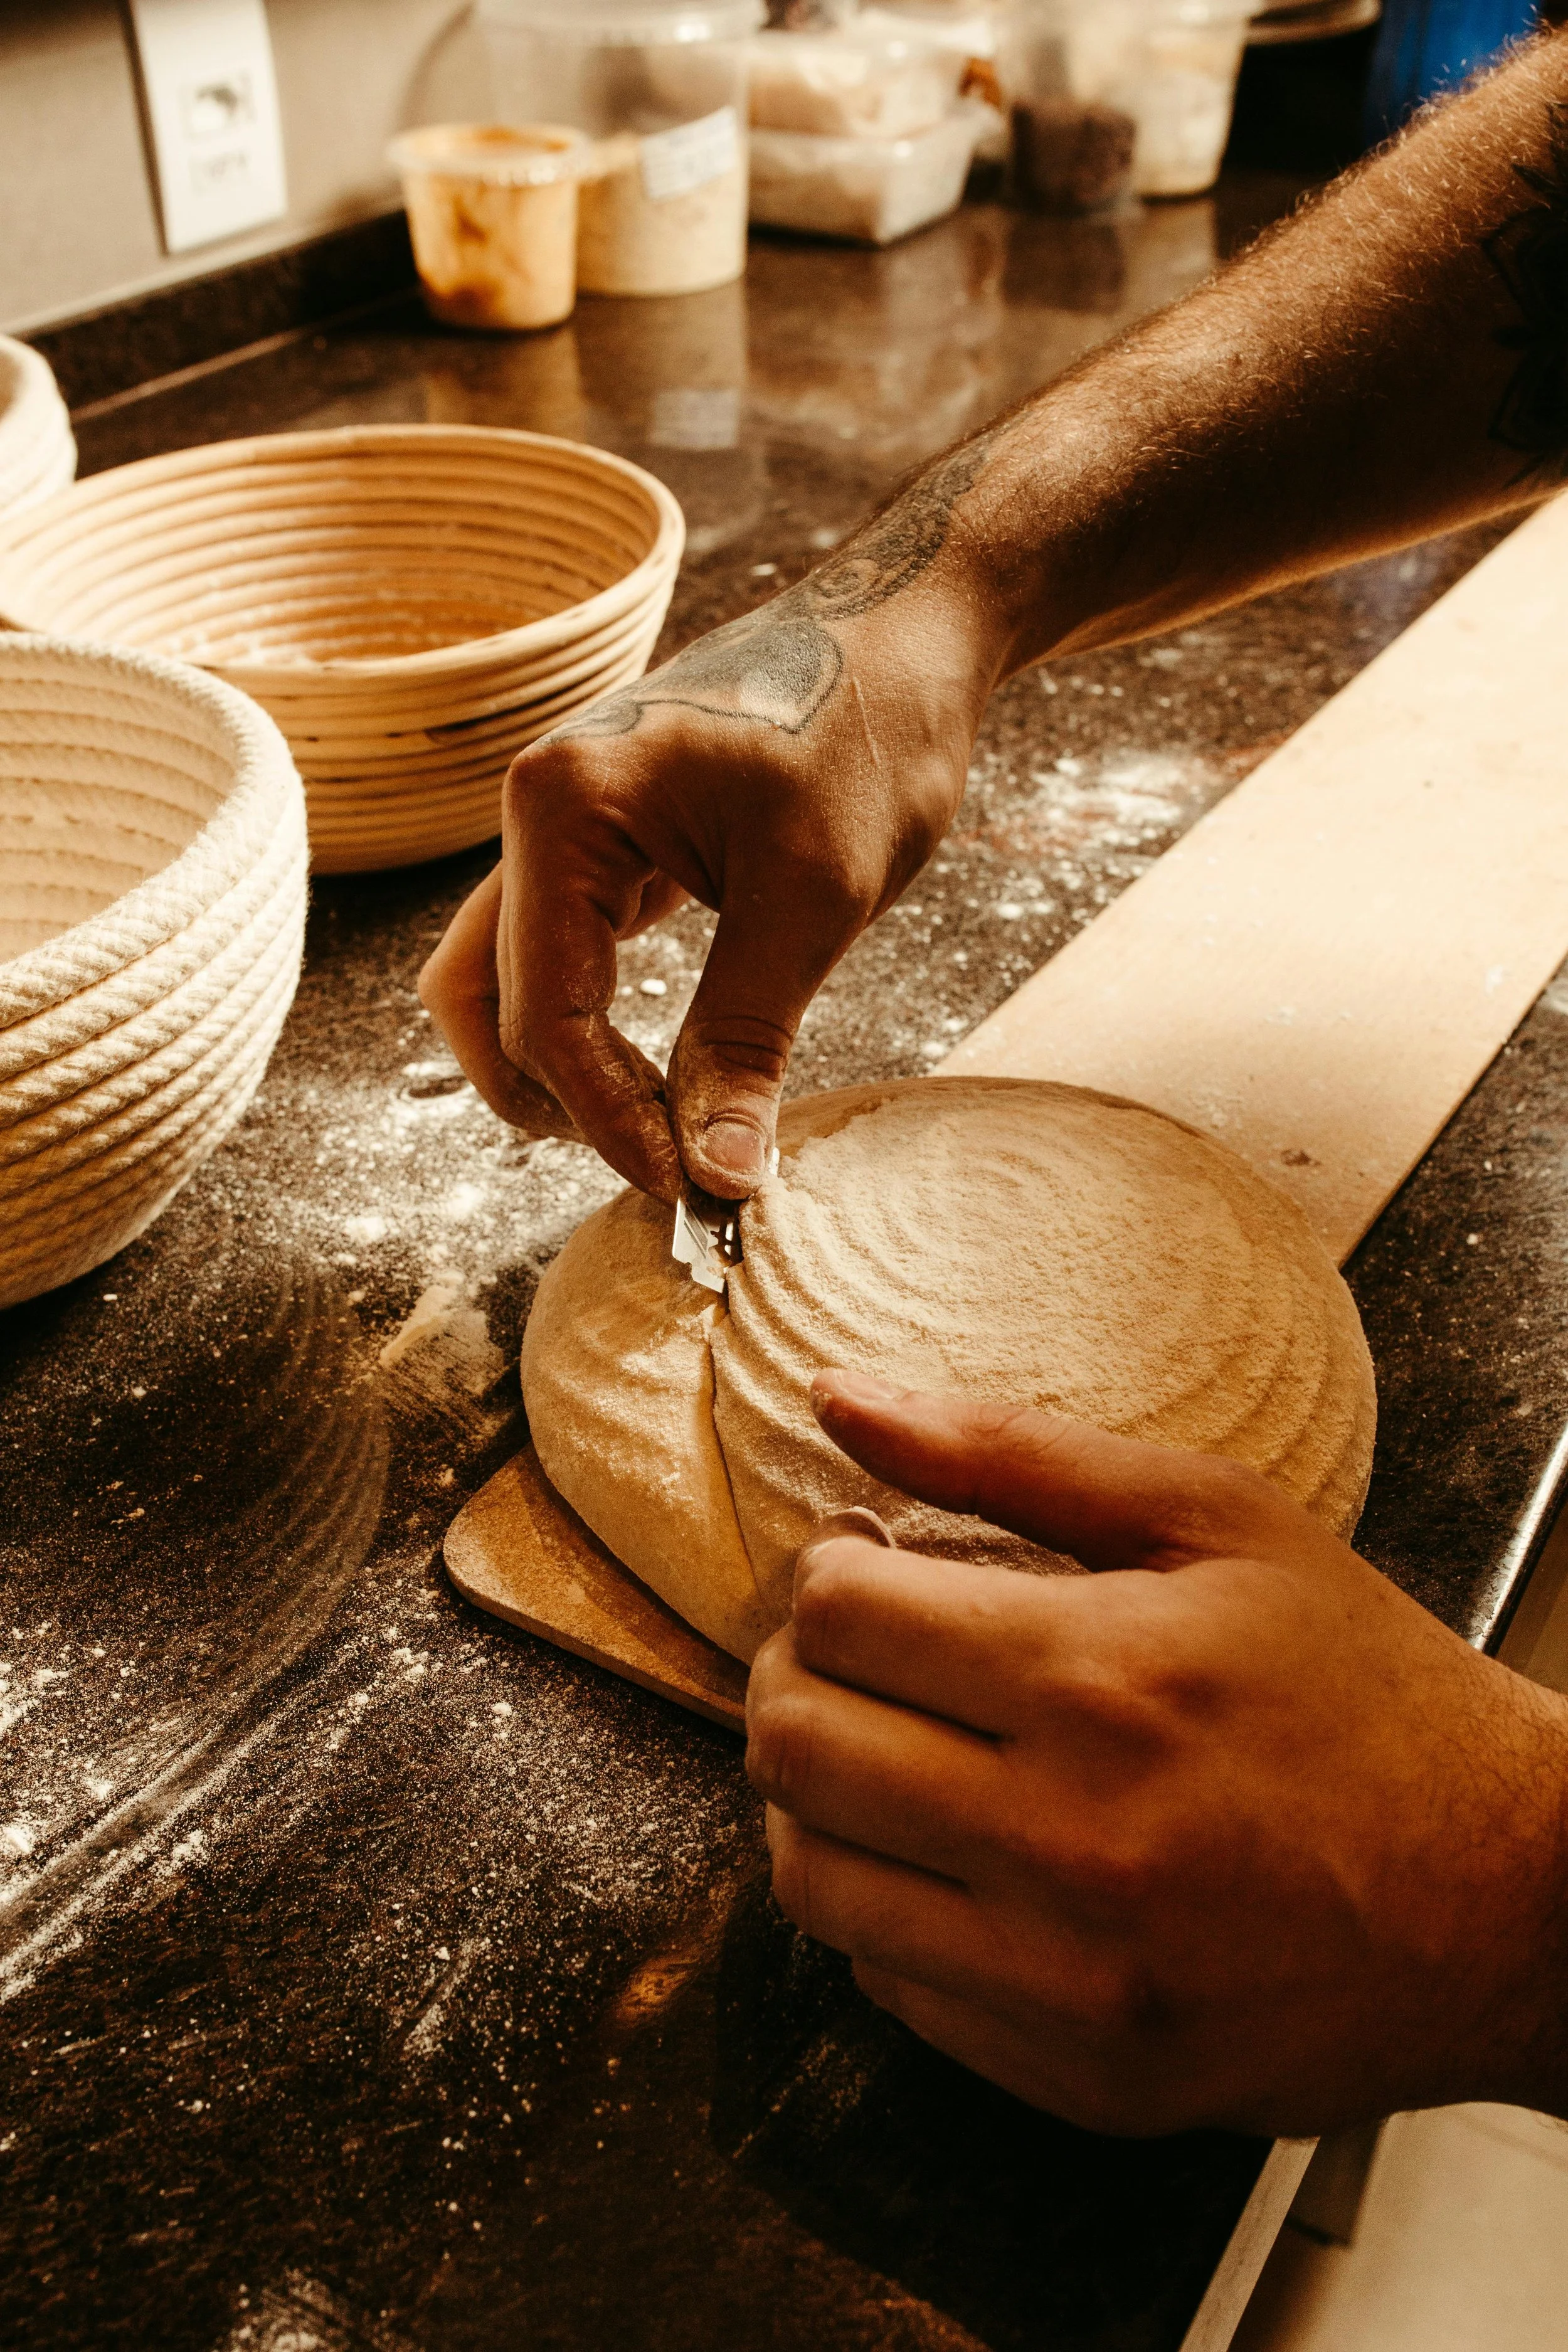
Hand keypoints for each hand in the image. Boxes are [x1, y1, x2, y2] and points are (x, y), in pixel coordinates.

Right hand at [419, 438, 1006, 1200]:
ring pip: (502, 982)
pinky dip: (588, 1026)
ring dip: (555, 1071)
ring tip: (654, 1132)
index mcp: (562, 804)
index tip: (689, 1193)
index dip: (609, 1123)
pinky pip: (555, 954)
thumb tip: (717, 1175)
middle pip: (490, 1004)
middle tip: (669, 1169)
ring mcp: (561, 824)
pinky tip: (661, 1074)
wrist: (909, 635)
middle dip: (564, 1104)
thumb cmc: (870, 733)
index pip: (546, 1013)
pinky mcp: (601, 843)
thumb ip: (747, 1039)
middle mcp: (535, 807)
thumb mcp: (815, 901)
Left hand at [746, 1372, 1567, 2137]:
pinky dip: (891, 1908)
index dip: (827, 1574)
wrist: (1505, 1894)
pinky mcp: (1081, 2071)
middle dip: (798, 1676)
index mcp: (1099, 1676)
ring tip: (896, 1752)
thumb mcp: (1213, 1519)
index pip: (835, 1614)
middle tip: (859, 1656)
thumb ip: (1008, 1449)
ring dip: (820, 1797)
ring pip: (811, 1876)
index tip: (868, 1568)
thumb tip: (840, 1396)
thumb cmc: (1362, 1688)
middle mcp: (1069, 1838)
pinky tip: (962, 1854)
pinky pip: (888, 1984)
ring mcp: (1071, 1977)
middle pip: (795, 1743)